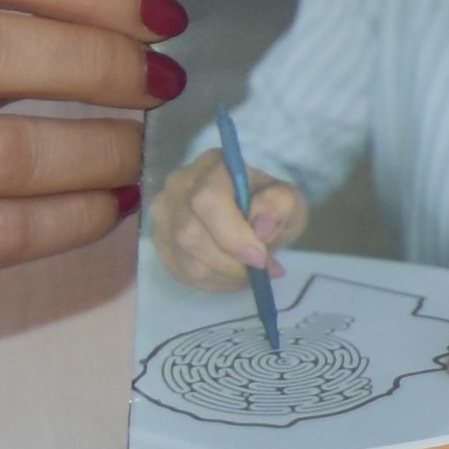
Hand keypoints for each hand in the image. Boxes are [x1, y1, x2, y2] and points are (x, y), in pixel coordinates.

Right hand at [151, 145, 302, 291]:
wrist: (251, 213)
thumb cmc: (268, 204)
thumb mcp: (288, 200)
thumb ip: (279, 206)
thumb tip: (260, 227)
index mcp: (212, 166)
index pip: (207, 199)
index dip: (232, 235)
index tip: (260, 258)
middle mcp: (178, 186)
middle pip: (189, 233)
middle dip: (229, 262)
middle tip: (258, 271)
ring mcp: (164, 214)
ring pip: (184, 257)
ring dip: (223, 275)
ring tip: (250, 275)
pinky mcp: (160, 240)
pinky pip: (180, 270)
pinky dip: (212, 282)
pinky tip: (232, 277)